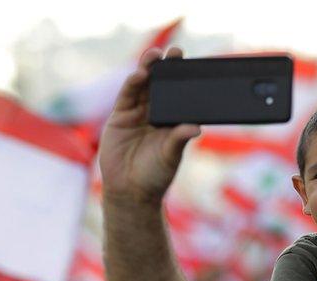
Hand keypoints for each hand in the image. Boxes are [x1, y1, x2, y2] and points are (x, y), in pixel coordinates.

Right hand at [98, 47, 201, 204]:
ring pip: (142, 87)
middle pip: (160, 86)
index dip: (183, 81)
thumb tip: (196, 127)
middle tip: (175, 53)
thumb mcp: (171, 156)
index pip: (178, 96)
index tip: (192, 66)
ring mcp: (136, 115)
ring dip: (148, 70)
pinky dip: (132, 84)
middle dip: (166, 69)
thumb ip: (179, 139)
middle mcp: (154, 115)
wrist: (130, 192)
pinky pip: (127, 97)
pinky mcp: (119, 118)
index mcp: (171, 122)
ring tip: (156, 56)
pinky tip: (140, 74)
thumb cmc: (155, 176)